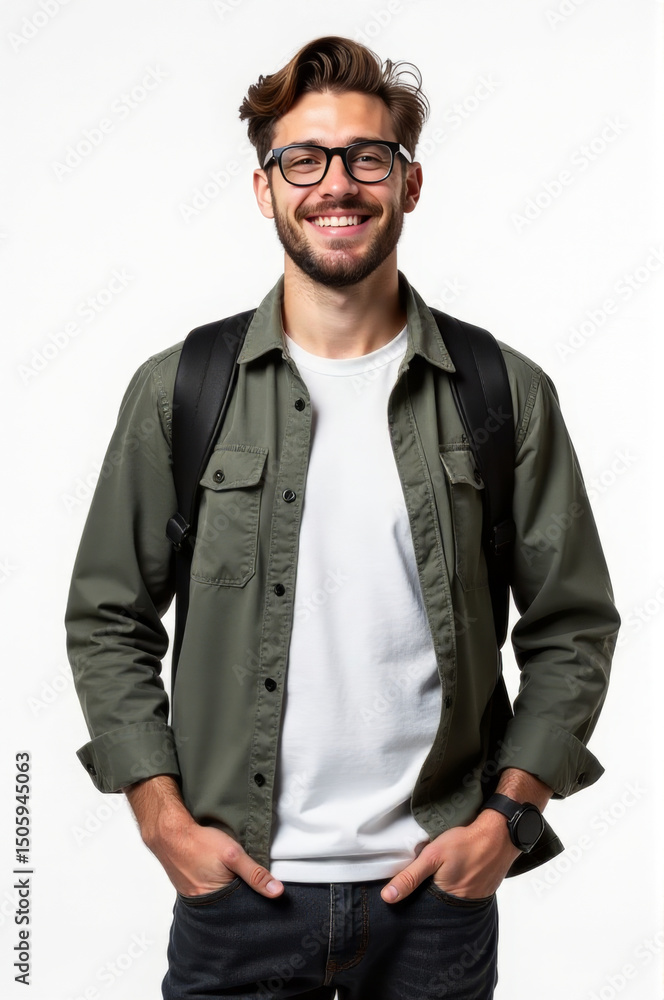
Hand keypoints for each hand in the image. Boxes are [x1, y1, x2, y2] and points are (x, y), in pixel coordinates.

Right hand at [124, 775, 283, 898]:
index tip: (268, 903)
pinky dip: (218, 886)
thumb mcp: (233, 855)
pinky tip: (221, 876)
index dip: (255, 905)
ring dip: (230, 892)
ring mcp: (195, 896)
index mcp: (216, 901)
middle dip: (243, 901)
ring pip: (221, 899)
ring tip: (238, 882)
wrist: (170, 834)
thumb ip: (255, 874)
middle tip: (253, 890)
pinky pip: (209, 892)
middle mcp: (205, 905)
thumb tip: (277, 892)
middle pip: (232, 907)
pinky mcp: (191, 887)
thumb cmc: (200, 843)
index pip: (243, 912)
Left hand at [380, 810, 520, 903]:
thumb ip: (410, 876)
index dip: (413, 900)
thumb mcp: (432, 856)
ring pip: (451, 899)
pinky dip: (458, 884)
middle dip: (428, 895)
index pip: (423, 908)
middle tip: (424, 878)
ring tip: (439, 875)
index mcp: (446, 900)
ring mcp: (475, 898)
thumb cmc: (466, 842)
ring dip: (444, 889)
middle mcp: (462, 905)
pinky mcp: (483, 890)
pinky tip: (456, 872)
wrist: (500, 833)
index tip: (404, 892)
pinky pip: (465, 892)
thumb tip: (387, 897)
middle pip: (437, 905)